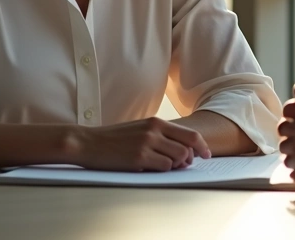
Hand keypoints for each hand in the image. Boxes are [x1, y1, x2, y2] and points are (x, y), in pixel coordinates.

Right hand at [71, 117, 210, 171]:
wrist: (88, 142)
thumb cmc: (114, 139)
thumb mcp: (140, 130)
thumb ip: (160, 137)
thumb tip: (183, 154)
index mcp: (156, 122)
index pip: (190, 134)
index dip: (202, 146)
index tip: (206, 155)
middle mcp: (155, 130)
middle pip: (188, 147)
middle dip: (189, 159)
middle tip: (183, 166)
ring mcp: (147, 143)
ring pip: (178, 158)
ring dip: (174, 166)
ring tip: (160, 166)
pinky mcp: (139, 157)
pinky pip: (163, 167)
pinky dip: (161, 172)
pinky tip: (149, 169)